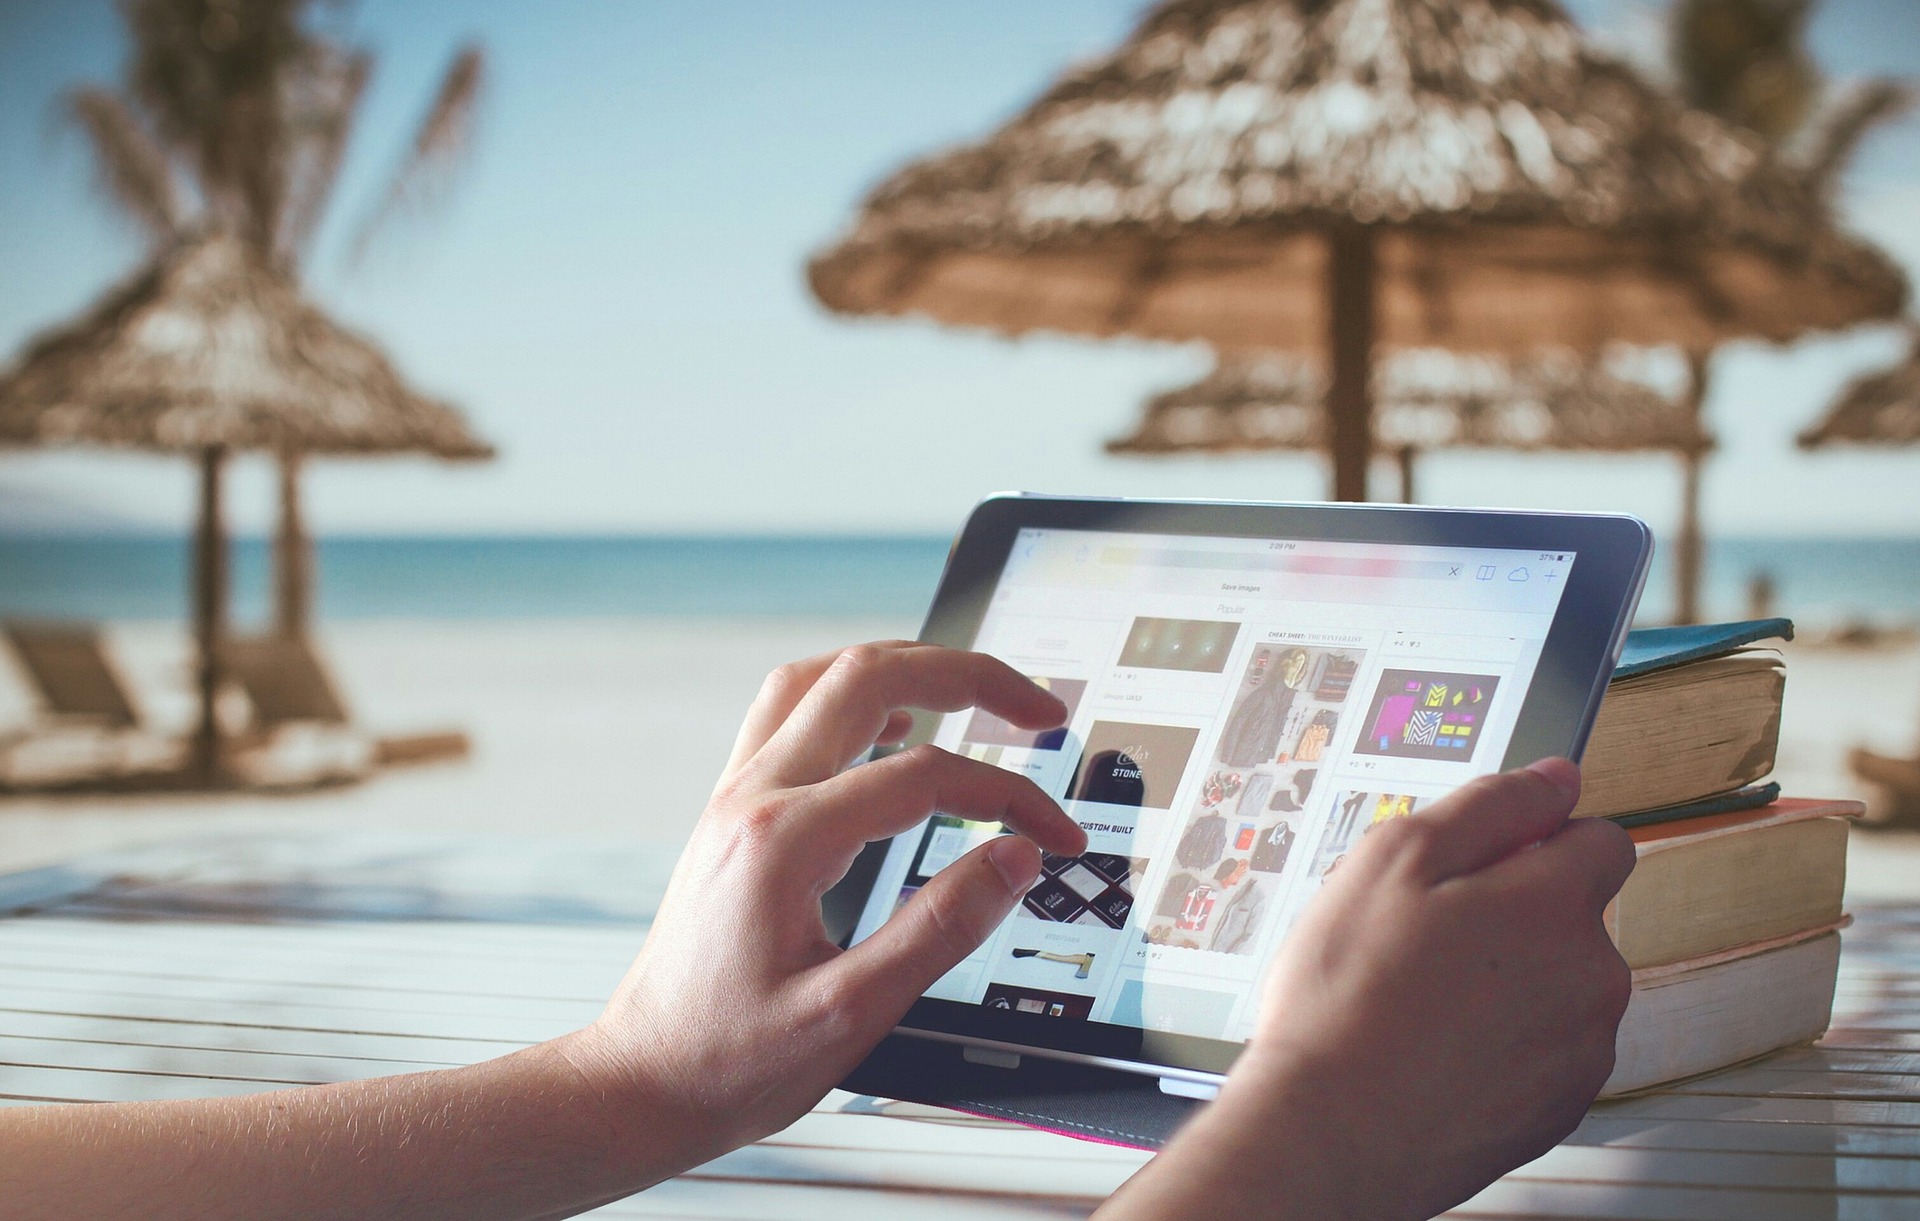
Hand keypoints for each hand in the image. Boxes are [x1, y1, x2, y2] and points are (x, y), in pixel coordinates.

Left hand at [573, 642, 1086, 1170]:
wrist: (642, 1081)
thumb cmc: (730, 1059)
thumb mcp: (851, 1014)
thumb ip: (940, 929)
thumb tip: (1014, 860)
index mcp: (784, 841)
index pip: (925, 776)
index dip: (1009, 796)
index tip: (1055, 835)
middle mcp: (753, 797)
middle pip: (867, 676)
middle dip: (967, 675)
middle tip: (1037, 708)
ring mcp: (736, 796)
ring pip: (822, 677)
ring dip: (906, 668)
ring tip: (973, 691)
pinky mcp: (733, 812)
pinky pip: (792, 713)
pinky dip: (855, 697)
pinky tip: (895, 724)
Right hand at [1102, 759, 1634, 1220]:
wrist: (1334, 1131)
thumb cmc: (1350, 997)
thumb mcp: (1393, 859)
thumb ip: (1489, 807)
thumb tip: (1555, 778)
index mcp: (1555, 902)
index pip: (1600, 838)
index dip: (1538, 839)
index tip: (1483, 862)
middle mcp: (1591, 974)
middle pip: (1575, 915)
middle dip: (1517, 913)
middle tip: (1426, 935)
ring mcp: (1582, 1049)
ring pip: (1560, 985)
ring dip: (1512, 980)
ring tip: (1424, 998)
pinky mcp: (1561, 1107)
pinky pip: (1546, 1049)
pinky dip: (1506, 1043)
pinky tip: (1439, 1046)